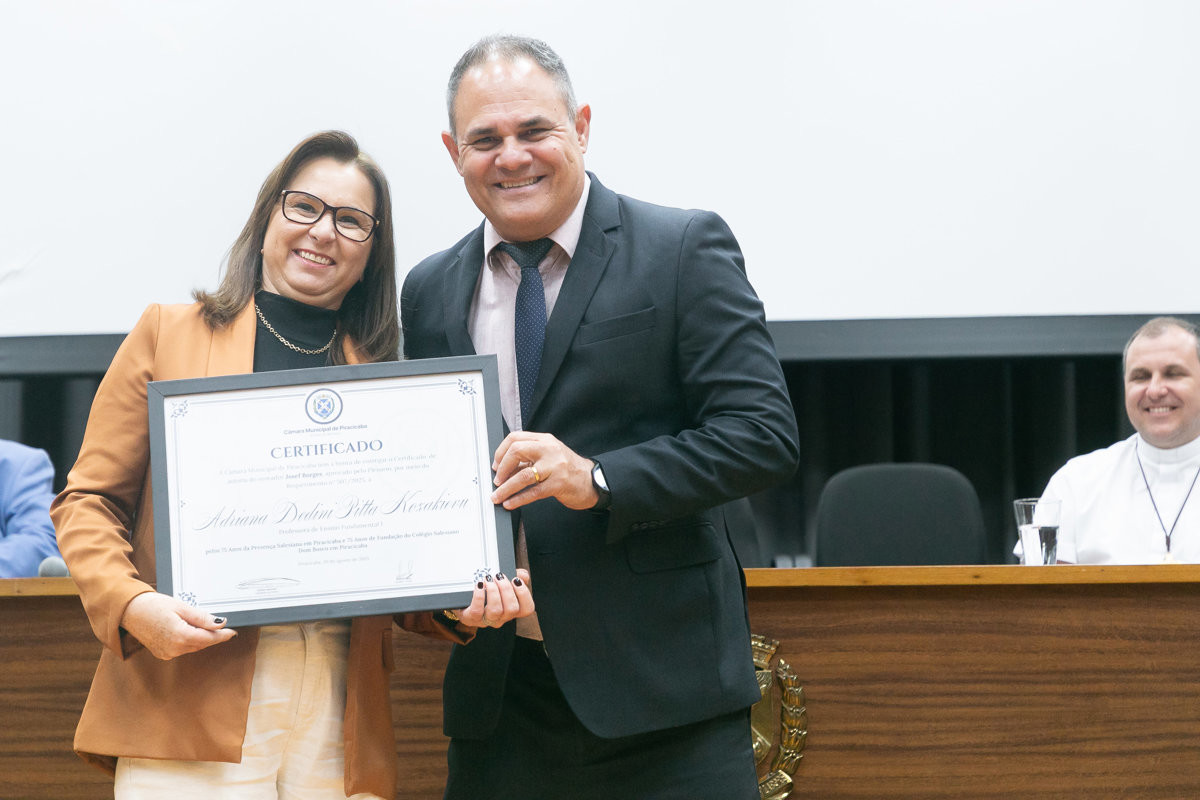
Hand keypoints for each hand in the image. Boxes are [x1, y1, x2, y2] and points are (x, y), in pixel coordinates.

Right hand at [120, 591, 236, 659]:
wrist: (130, 611)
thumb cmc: (154, 606)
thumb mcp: (182, 607)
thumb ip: (202, 618)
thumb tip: (220, 623)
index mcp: (180, 636)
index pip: (208, 638)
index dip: (222, 636)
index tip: (232, 632)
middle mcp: (174, 648)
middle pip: (202, 644)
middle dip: (212, 636)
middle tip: (222, 626)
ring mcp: (167, 653)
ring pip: (193, 647)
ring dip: (201, 638)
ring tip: (204, 626)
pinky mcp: (163, 654)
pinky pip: (183, 649)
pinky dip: (189, 641)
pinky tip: (189, 631)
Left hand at [453, 569, 533, 628]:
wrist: (462, 597)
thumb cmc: (485, 590)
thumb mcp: (501, 582)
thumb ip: (514, 576)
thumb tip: (522, 575)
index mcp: (511, 609)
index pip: (527, 609)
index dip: (524, 595)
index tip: (516, 580)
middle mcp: (501, 618)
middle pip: (512, 609)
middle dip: (506, 589)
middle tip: (498, 576)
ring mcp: (486, 620)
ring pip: (496, 611)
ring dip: (493, 592)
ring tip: (488, 579)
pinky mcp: (471, 618)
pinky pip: (477, 611)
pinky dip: (479, 596)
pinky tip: (478, 585)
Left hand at [491, 431, 597, 510]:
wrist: (592, 481)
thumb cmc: (568, 469)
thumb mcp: (548, 456)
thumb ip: (528, 458)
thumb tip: (502, 470)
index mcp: (545, 440)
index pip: (515, 438)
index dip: (500, 452)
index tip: (496, 466)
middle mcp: (550, 449)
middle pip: (516, 451)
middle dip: (501, 468)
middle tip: (497, 481)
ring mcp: (555, 466)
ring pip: (523, 475)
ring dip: (506, 488)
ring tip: (497, 496)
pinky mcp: (559, 484)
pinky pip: (533, 492)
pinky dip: (518, 499)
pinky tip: (510, 503)